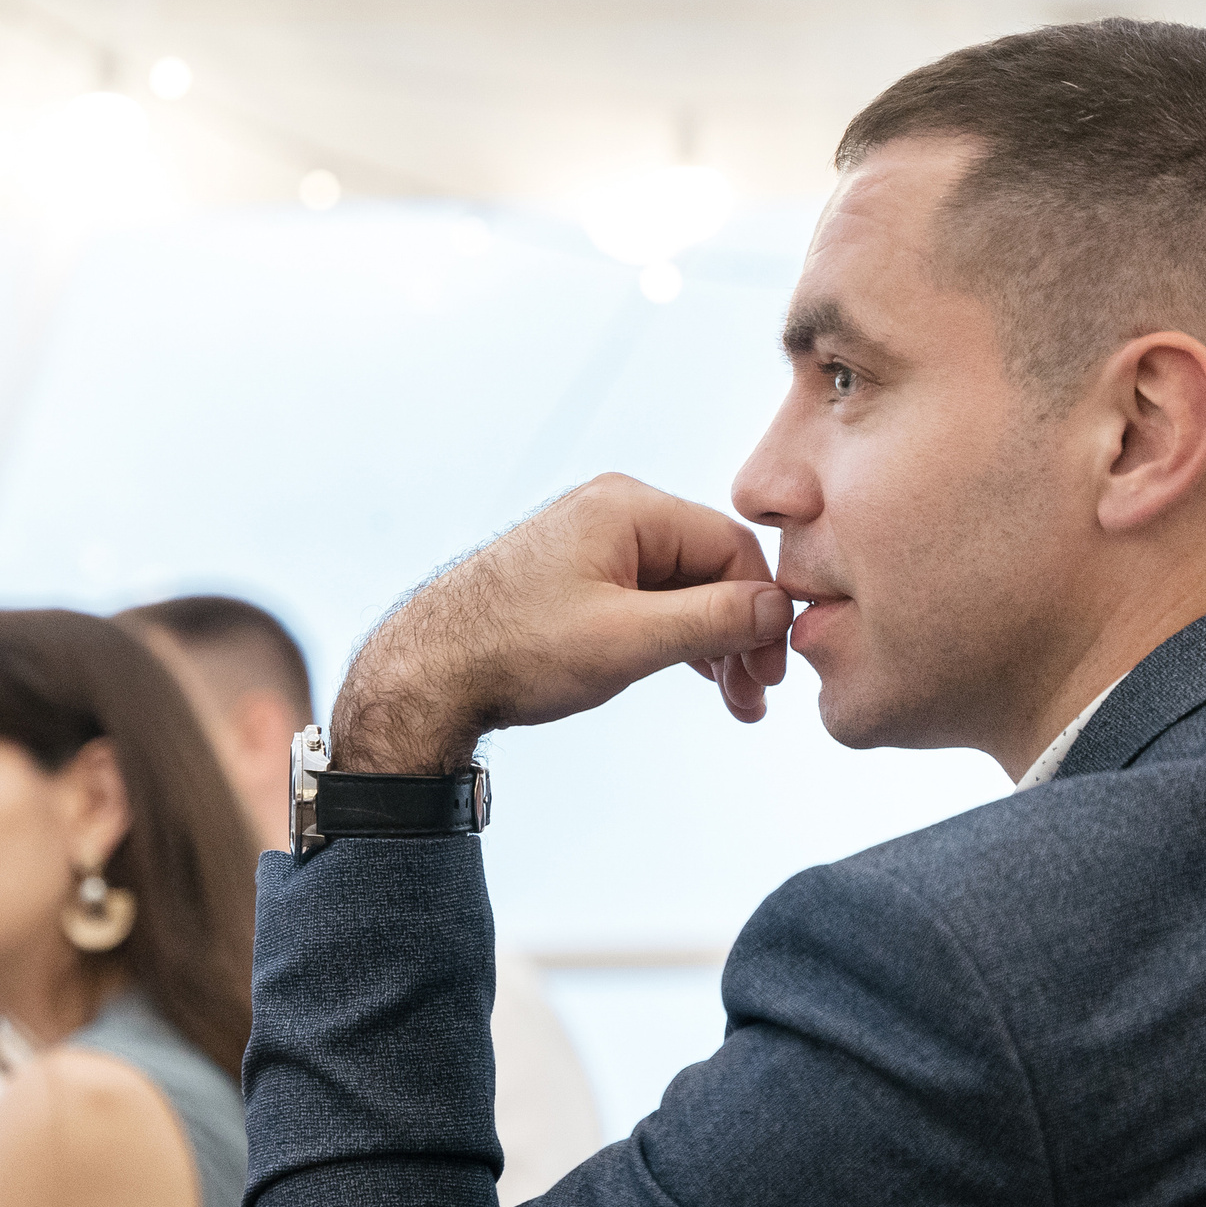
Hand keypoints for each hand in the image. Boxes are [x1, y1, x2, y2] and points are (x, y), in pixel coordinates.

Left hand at [332, 474, 792, 772]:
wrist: (427, 673)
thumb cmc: (514, 650)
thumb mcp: (628, 640)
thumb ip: (712, 620)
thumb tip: (778, 609)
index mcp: (628, 507)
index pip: (732, 547)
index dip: (762, 612)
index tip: (771, 671)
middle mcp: (614, 512)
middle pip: (710, 567)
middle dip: (738, 633)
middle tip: (753, 698)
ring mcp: (594, 543)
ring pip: (682, 588)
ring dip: (712, 642)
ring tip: (731, 699)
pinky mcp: (579, 576)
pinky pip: (650, 598)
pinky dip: (675, 637)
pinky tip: (693, 675)